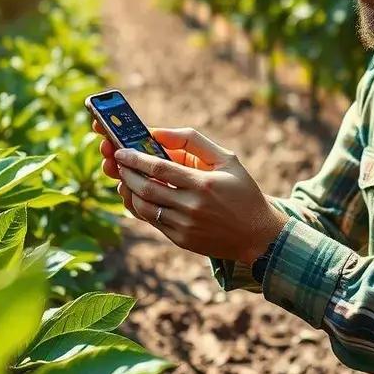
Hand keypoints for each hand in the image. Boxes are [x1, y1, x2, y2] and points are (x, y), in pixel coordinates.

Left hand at [92, 120, 287, 263]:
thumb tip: (158, 133)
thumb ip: (193, 141)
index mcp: (203, 184)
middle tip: (116, 162)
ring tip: (124, 178)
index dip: (135, 159)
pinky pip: (152, 222)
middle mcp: (192, 207)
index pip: (160, 168)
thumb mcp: (226, 158)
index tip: (120, 150)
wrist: (257, 235)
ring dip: (129, 192)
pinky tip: (137, 195)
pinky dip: (140, 207)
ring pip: (145, 208)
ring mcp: (185, 226)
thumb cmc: (242, 191)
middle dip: (126, 173)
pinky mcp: (181, 240)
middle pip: (147, 188)